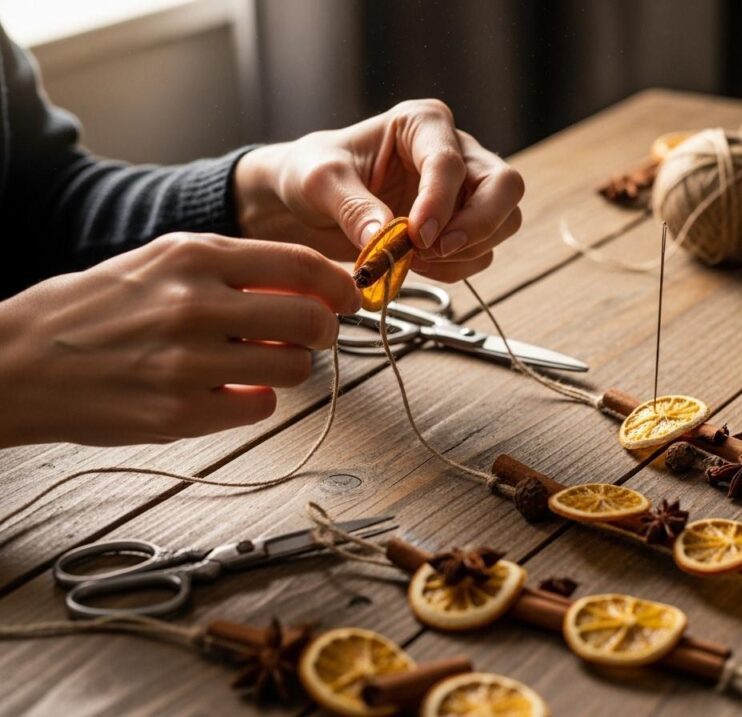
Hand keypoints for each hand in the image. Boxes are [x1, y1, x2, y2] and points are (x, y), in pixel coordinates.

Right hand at [0, 234, 358, 446]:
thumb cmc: (96, 308)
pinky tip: (229, 388)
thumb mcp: (162, 261)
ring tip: (259, 362)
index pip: (300, 264)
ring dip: (290, 367)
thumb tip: (309, 283)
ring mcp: (190, 362)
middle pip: (311, 321)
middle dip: (325, 330)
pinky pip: (261, 407)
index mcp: (193, 255)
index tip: (350, 296)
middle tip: (314, 335)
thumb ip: (234, 268)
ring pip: (294, 368)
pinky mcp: (182, 412)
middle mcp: (195, 304)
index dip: (340, 283)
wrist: (21, 361)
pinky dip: (256, 399)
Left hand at [233, 99, 524, 281]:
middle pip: (504, 186)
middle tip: (438, 250)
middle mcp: (455, 151)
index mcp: (422, 123)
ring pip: (504, 221)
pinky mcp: (462, 225)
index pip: (451, 162)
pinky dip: (457, 267)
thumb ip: (352, 207)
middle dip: (480, 224)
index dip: (440, 203)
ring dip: (468, 250)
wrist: (305, 202)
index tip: (418, 236)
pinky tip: (419, 266)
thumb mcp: (319, 183)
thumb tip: (385, 239)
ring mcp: (465, 190)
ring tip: (417, 260)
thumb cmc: (311, 174)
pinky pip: (482, 251)